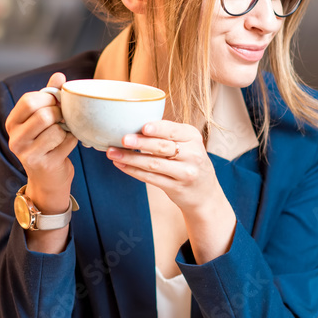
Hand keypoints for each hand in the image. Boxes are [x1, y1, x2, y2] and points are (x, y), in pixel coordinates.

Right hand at [4, 72, 78, 213]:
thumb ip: (49, 96)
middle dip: (60, 114)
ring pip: (56, 129)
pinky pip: (66, 142)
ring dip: (66, 129)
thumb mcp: (42, 119)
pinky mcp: (44, 164)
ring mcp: (28, 154)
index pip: (29, 100)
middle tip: (64, 118)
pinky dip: (72, 140)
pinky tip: (67, 145)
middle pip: (44, 114)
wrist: (48, 179)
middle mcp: (15, 139)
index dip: (49, 99)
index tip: (56, 104)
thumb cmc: (46, 144)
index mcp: (12, 123)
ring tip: (64, 132)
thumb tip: (59, 75)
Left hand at [106, 120, 221, 215]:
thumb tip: (133, 124)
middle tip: (122, 139)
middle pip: (162, 147)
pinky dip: (133, 171)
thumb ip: (168, 135)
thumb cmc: (189, 162)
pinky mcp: (176, 188)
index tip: (142, 127)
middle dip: (140, 143)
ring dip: (130, 158)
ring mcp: (185, 173)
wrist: (205, 193)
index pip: (174, 130)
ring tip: (113, 153)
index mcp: (193, 137)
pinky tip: (121, 165)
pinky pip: (151, 178)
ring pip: (153, 164)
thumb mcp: (188, 144)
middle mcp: (192, 154)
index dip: (158, 128)